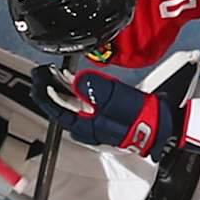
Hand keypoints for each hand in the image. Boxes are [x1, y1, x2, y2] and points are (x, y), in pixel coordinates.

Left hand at [31, 65, 177, 156]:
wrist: (161, 125)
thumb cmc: (141, 117)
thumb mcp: (116, 99)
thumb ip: (94, 88)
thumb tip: (77, 81)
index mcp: (87, 126)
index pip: (57, 111)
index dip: (45, 96)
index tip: (38, 81)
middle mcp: (87, 126)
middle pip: (61, 107)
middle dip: (49, 89)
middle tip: (40, 74)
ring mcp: (95, 121)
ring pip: (70, 103)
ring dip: (60, 87)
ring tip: (51, 73)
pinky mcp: (104, 114)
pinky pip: (82, 102)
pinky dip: (74, 90)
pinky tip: (71, 78)